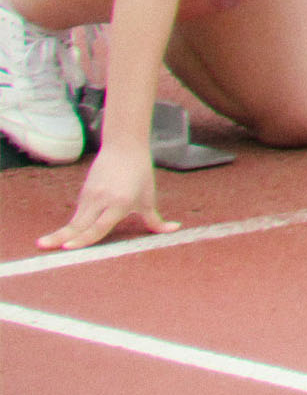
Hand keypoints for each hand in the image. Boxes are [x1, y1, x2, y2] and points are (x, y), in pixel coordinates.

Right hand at [35, 143, 176, 250]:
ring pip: (75, 219)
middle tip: (43, 247)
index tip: (68, 247)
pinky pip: (78, 213)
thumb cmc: (140, 174)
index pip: (99, 226)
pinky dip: (72, 225)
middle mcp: (102, 200)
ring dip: (60, 233)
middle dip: (61, 237)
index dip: (84, 238)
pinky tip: (62, 236)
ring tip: (43, 244)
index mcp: (120, 203)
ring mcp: (90, 196)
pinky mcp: (84, 193)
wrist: (125, 147)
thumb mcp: (148, 198)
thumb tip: (175, 229)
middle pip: (79, 224)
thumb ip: (155, 220)